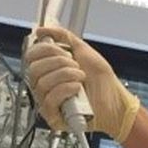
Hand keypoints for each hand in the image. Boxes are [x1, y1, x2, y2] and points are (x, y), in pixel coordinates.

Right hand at [25, 27, 139, 141]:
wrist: (116, 102)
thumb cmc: (103, 83)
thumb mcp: (84, 51)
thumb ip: (63, 36)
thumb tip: (42, 30)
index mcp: (49, 70)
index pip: (31, 57)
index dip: (45, 49)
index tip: (64, 50)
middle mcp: (46, 86)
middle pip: (33, 69)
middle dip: (58, 62)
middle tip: (76, 66)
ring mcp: (48, 102)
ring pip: (42, 84)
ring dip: (66, 76)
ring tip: (81, 78)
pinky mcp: (53, 117)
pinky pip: (49, 100)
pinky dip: (65, 90)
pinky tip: (77, 89)